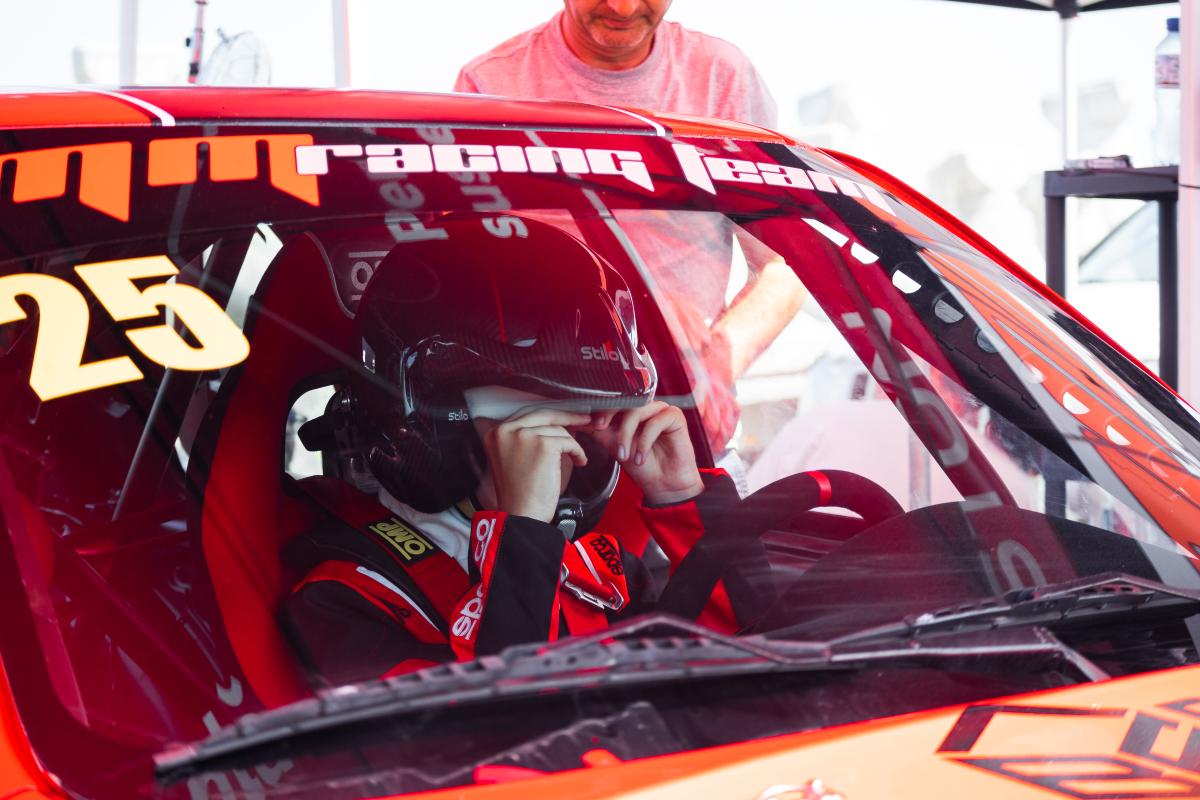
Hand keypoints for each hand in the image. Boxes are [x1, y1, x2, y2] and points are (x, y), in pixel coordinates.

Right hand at [481, 409, 590, 522]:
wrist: (522, 515)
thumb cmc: (520, 493)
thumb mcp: (512, 458)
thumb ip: (524, 438)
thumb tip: (553, 423)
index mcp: (496, 433)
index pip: (527, 414)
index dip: (550, 416)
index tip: (565, 417)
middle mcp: (507, 430)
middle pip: (544, 414)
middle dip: (568, 417)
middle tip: (585, 419)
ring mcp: (525, 436)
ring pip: (558, 430)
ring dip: (571, 444)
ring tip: (575, 458)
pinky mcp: (543, 445)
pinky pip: (569, 442)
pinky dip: (578, 452)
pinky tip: (579, 461)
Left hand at [589, 402, 703, 505]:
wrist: (663, 485)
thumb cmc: (642, 466)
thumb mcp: (614, 446)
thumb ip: (598, 431)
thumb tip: (576, 421)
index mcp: (631, 410)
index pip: (613, 399)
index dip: (598, 407)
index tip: (586, 419)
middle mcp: (646, 406)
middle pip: (623, 400)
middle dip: (608, 414)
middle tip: (599, 428)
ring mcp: (660, 409)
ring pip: (637, 410)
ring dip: (626, 434)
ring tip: (624, 456)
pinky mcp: (675, 416)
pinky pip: (655, 422)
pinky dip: (645, 441)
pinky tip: (641, 457)